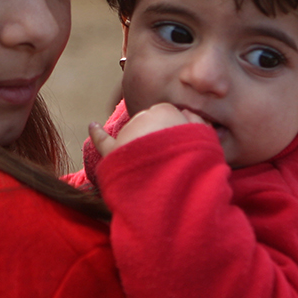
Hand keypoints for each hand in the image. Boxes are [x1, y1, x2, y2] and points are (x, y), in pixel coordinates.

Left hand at [89, 102, 205, 159]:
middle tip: (171, 158)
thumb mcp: (204, 139)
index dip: (177, 130)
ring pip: (132, 134)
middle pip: (151, 124)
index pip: (171, 116)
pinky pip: (102, 141)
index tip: (184, 145)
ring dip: (139, 144)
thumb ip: (196, 123)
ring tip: (152, 163)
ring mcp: (126, 137)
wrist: (171, 185)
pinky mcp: (113, 154)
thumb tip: (187, 114)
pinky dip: (97, 133)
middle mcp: (142, 119)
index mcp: (165, 112)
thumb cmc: (193, 161)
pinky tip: (92, 125)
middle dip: (158, 137)